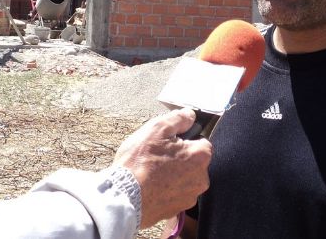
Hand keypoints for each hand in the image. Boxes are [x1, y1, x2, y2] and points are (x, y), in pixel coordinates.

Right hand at [113, 108, 211, 228]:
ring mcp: (189, 197)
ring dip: (173, 175)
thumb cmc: (140, 162)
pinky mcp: (177, 210)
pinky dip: (166, 190)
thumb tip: (190, 115)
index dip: (184, 140)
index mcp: (200, 157)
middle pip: (193, 162)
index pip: (201, 142)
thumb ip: (178, 119)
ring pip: (184, 179)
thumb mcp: (156, 129)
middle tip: (157, 157)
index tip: (168, 143)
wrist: (124, 196)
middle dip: (179, 158)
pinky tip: (151, 187)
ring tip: (152, 173)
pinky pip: (175, 194)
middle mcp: (201, 179)